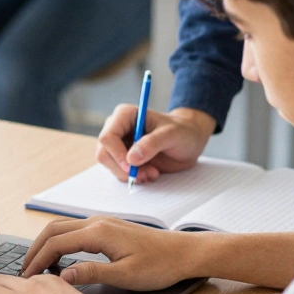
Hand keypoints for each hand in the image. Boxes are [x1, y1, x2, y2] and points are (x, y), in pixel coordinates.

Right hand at [21, 216, 199, 289]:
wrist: (184, 253)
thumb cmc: (159, 266)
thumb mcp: (125, 276)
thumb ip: (91, 274)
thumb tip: (61, 276)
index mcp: (98, 233)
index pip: (56, 243)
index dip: (37, 260)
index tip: (26, 277)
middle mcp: (97, 222)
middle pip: (53, 230)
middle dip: (35, 249)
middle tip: (25, 271)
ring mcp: (102, 223)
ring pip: (62, 228)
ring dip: (46, 244)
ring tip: (38, 266)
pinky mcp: (107, 227)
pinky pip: (74, 230)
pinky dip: (60, 242)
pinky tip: (60, 258)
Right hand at [96, 106, 215, 183]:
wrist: (189, 142)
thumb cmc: (183, 132)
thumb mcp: (172, 135)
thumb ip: (152, 143)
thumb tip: (131, 158)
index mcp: (125, 116)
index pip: (107, 137)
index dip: (116, 154)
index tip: (132, 167)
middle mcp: (117, 129)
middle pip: (104, 154)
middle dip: (124, 169)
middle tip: (147, 174)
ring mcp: (119, 145)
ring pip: (110, 166)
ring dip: (130, 175)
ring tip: (153, 173)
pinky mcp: (123, 158)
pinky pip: (119, 173)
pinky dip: (133, 177)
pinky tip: (150, 173)